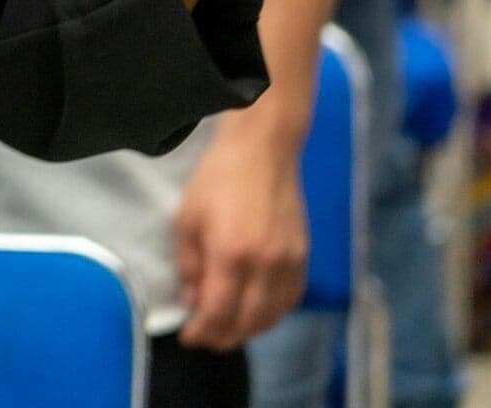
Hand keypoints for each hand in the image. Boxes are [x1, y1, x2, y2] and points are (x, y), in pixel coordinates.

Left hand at [173, 116, 309, 348]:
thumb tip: (193, 303)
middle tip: (205, 339)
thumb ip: (189, 266)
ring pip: (272, 316)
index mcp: (231, 255)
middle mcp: (265, 265)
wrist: (262, 152)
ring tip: (227, 330)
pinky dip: (272, 314)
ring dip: (248, 330)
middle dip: (223, 337)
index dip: (201, 332)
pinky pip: (290, 300)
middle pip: (247, 322)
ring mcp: (289, 263)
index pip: (217, 312)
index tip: (188, 337)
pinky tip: (256, 312)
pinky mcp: (303, 257)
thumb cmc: (217, 180)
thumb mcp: (186, 219)